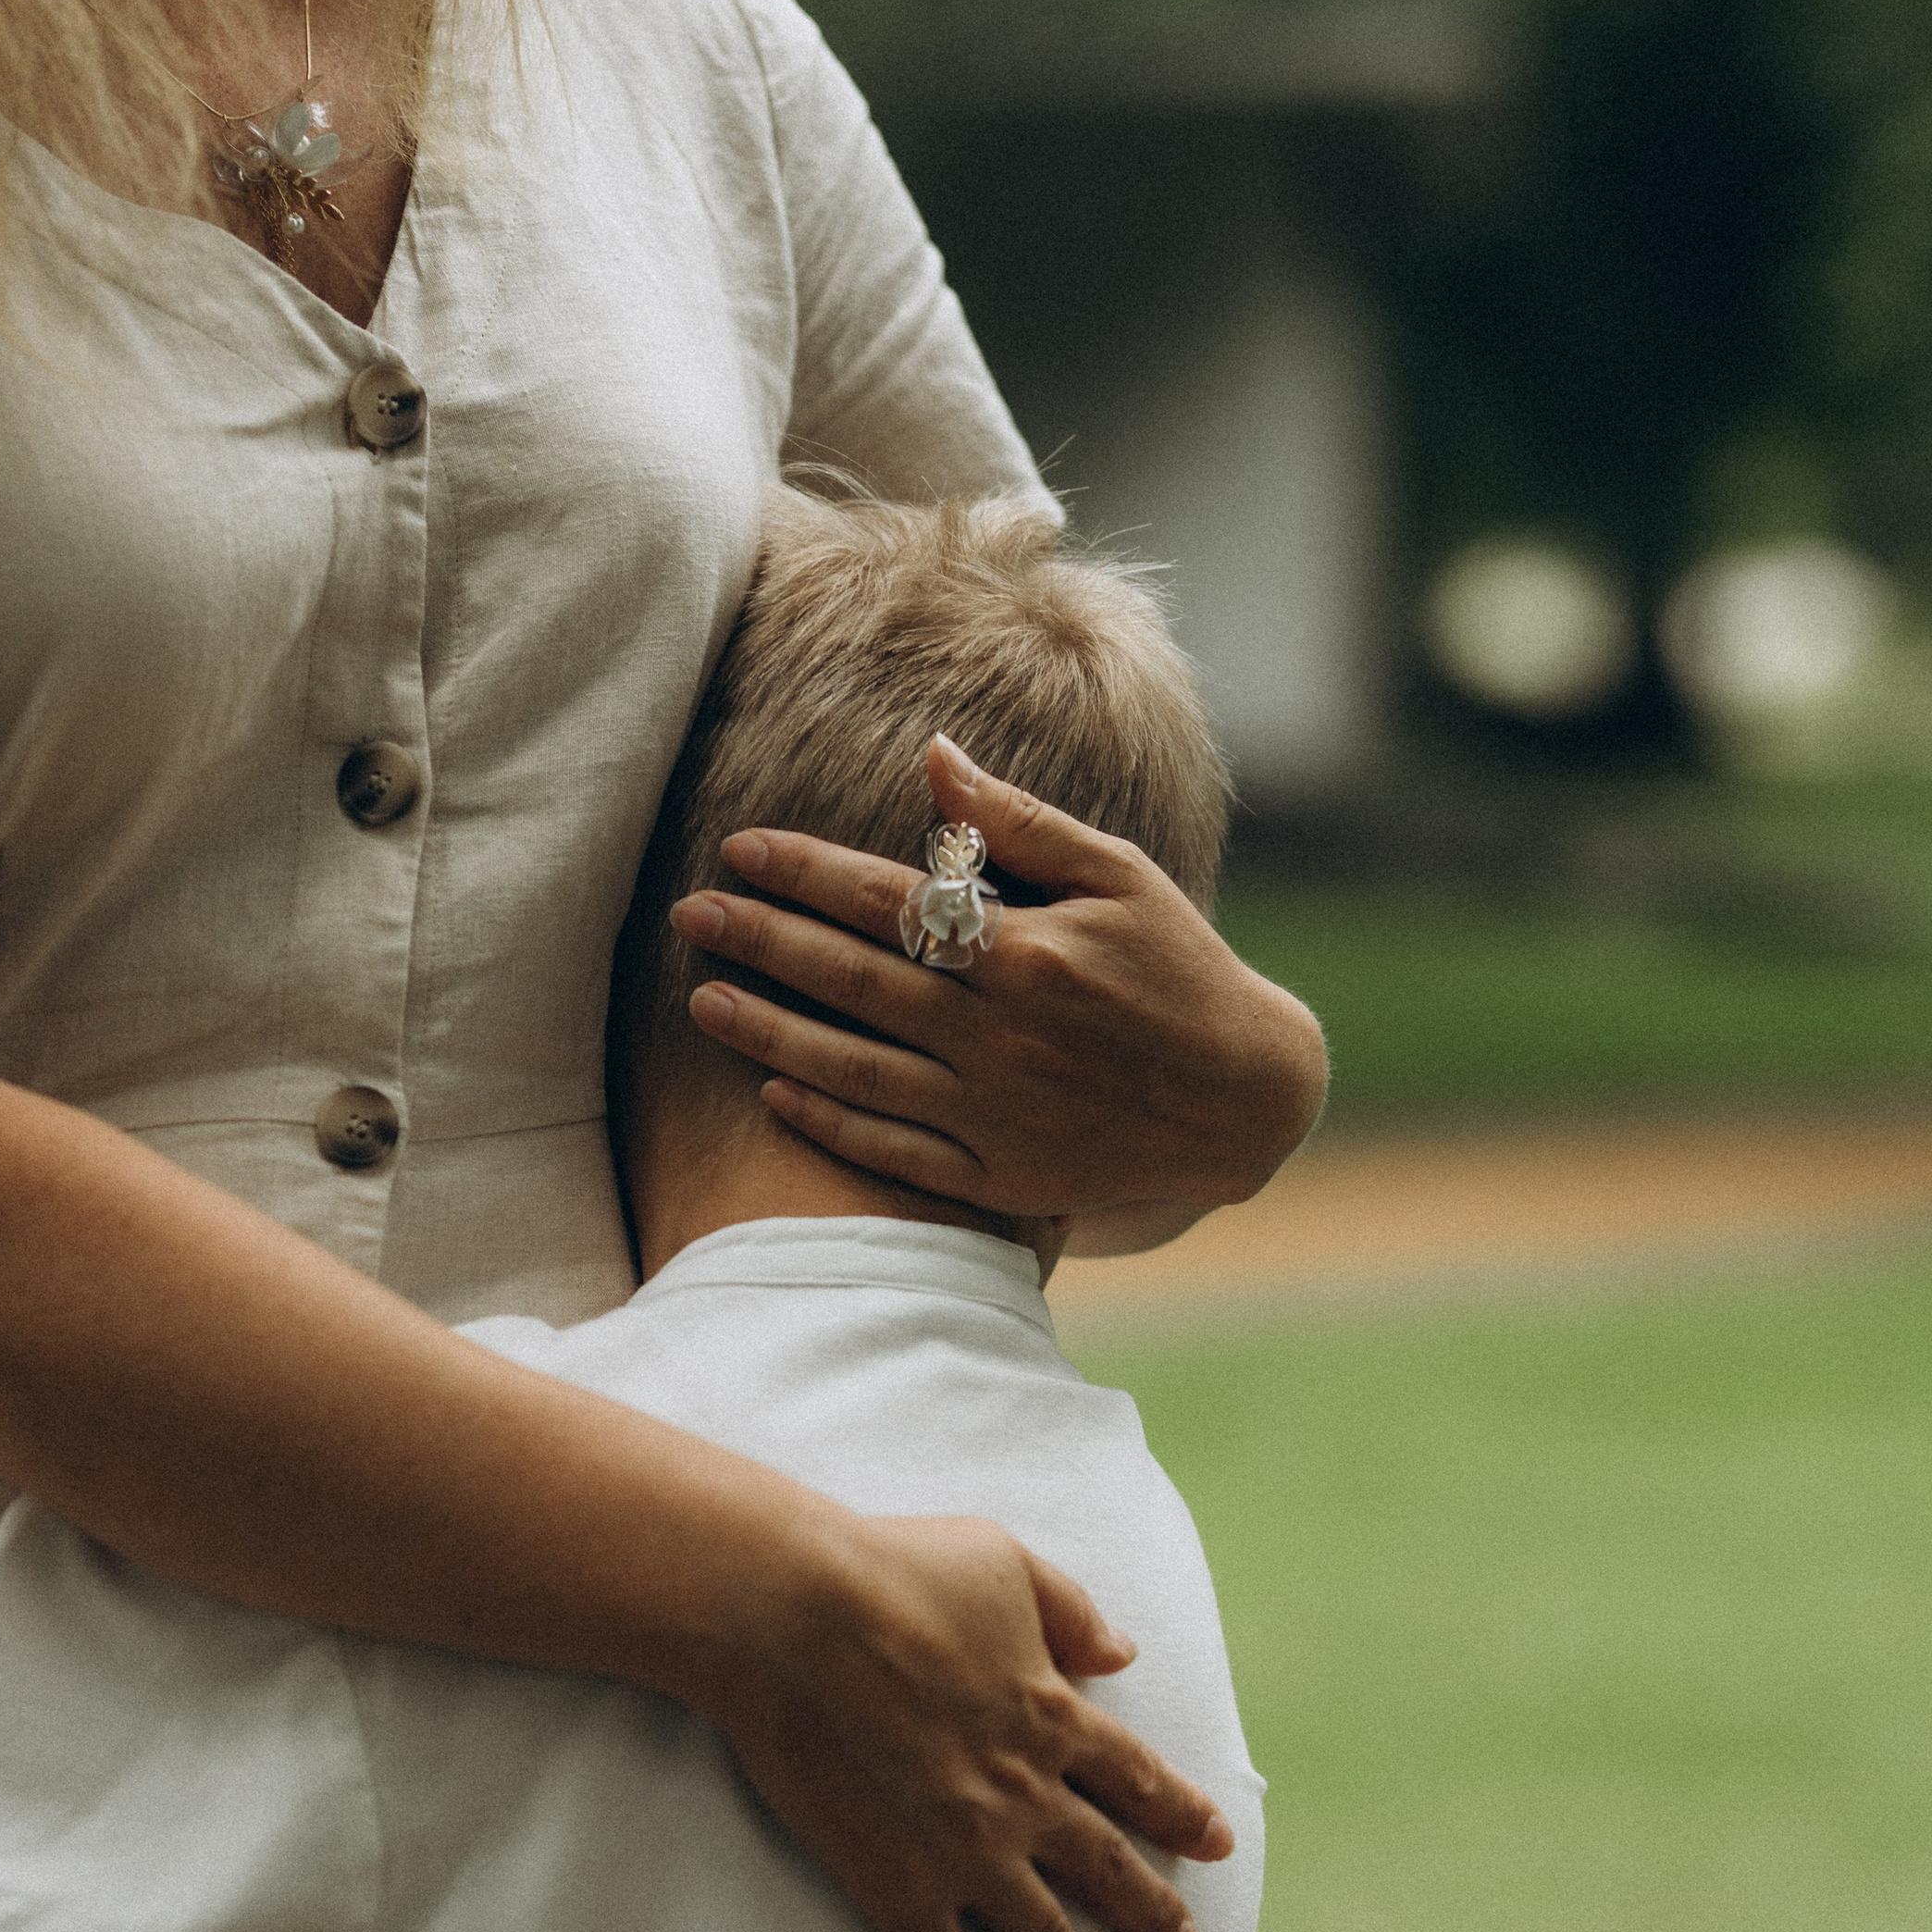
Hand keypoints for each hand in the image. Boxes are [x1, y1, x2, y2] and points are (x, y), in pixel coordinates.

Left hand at [674, 733, 1326, 1234]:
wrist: (1243, 1101)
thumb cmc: (1180, 970)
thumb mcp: (1120, 875)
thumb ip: (1020, 823)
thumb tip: (934, 757)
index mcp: (1027, 951)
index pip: (888, 900)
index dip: (805, 873)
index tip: (739, 850)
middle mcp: (998, 1034)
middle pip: (853, 980)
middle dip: (762, 943)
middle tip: (689, 915)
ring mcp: (994, 1112)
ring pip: (855, 1071)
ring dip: (770, 1036)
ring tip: (701, 1002)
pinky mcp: (999, 1174)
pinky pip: (894, 1151)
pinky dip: (831, 1125)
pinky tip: (776, 1094)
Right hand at [695, 1510, 1234, 1931]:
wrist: (793, 1614)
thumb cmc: (890, 1570)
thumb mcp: (1003, 1561)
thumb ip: (1071, 1611)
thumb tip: (1122, 1653)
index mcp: (1055, 1717)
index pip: (1138, 1779)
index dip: (1181, 1813)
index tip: (1217, 1843)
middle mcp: (1028, 1797)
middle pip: (1109, 1870)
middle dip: (1153, 1916)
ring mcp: (969, 1853)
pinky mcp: (901, 1890)